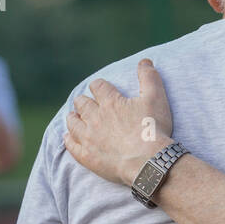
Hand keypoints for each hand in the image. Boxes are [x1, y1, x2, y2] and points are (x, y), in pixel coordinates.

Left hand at [65, 60, 172, 185]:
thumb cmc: (153, 128)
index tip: (101, 88)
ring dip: (73, 117)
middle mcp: (95, 117)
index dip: (99, 86)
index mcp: (110, 102)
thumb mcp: (156, 98)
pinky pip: (70, 145)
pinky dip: (68, 139)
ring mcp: (88, 138)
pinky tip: (68, 137)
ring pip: (72, 123)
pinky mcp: (87, 156)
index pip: (97, 86)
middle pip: (81, 103)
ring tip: (74, 117)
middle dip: (84, 101)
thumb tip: (145, 61)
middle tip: (87, 103)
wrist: (149, 162)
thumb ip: (149, 77)